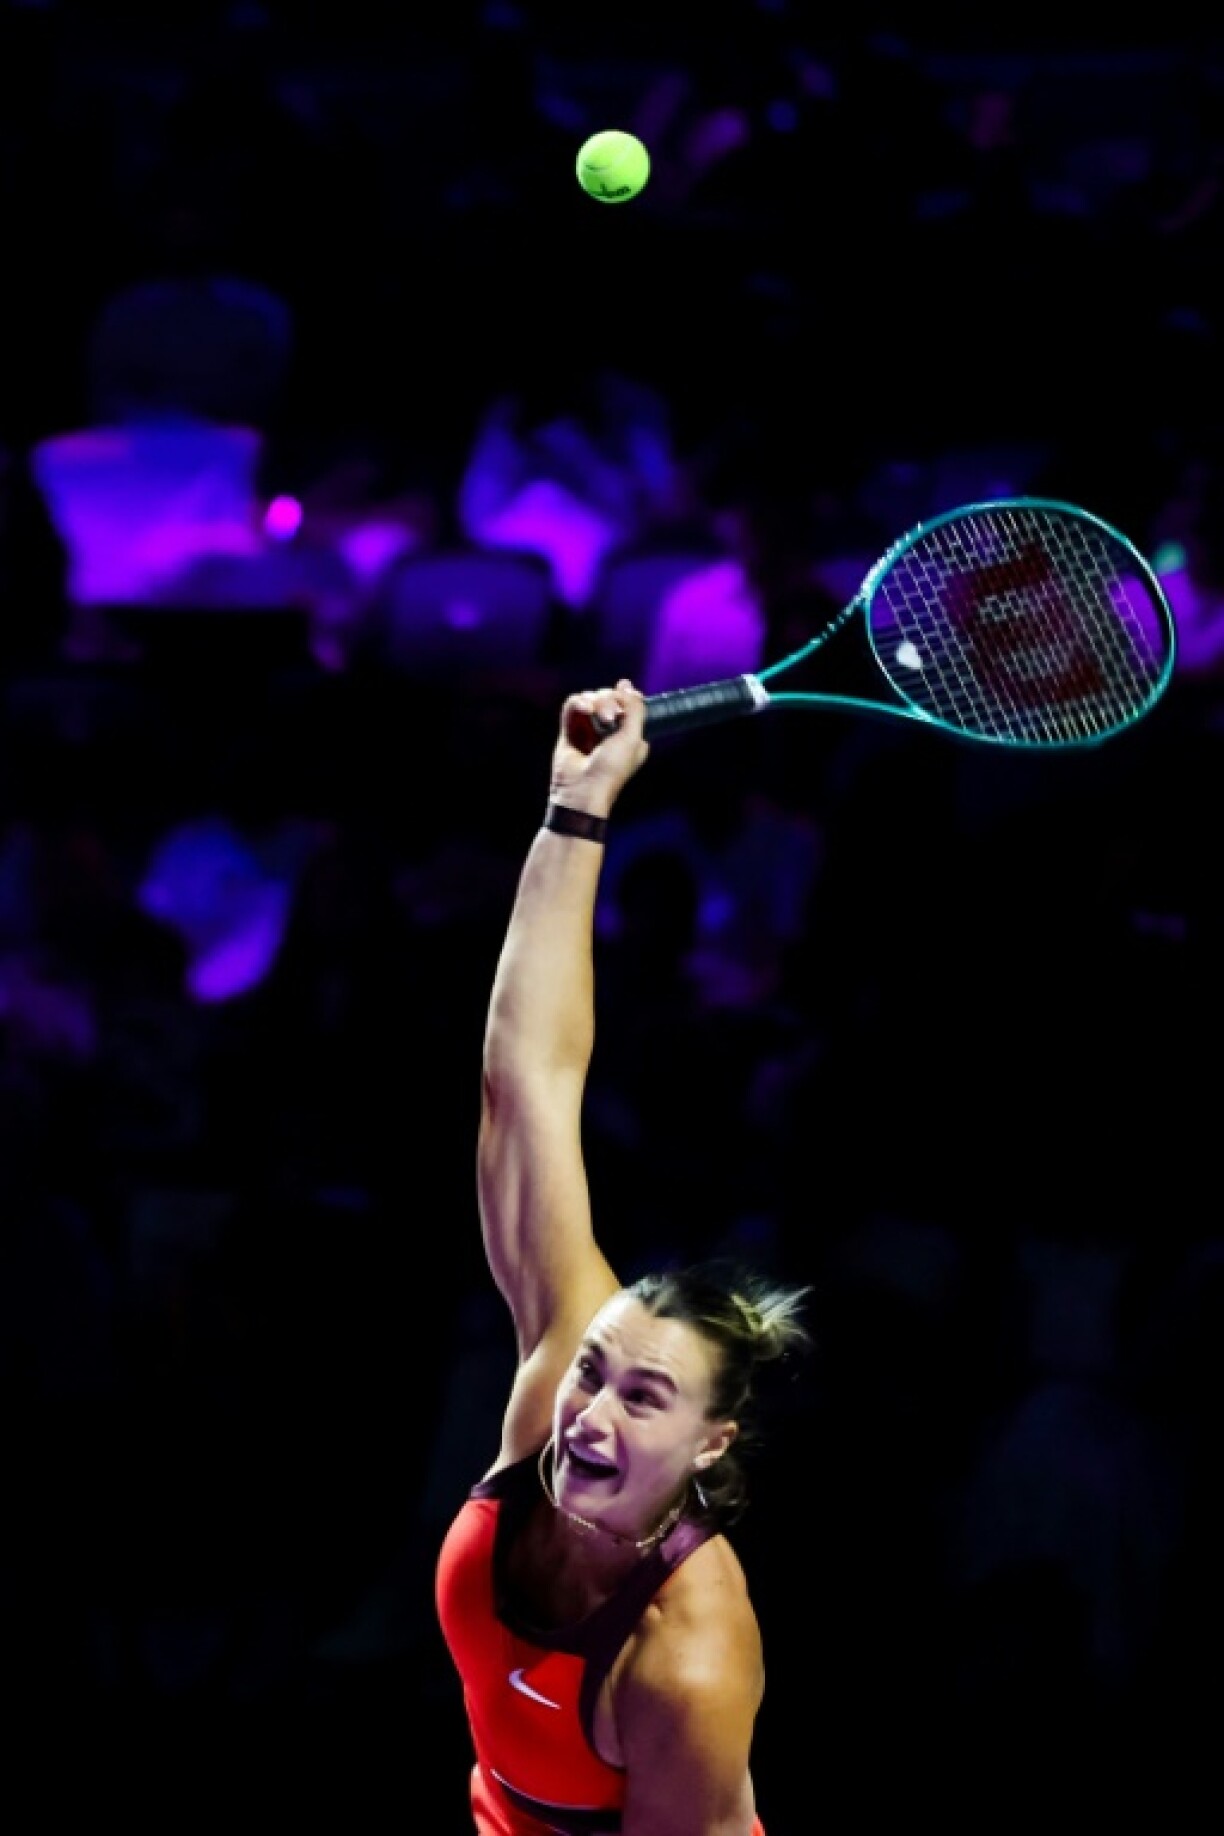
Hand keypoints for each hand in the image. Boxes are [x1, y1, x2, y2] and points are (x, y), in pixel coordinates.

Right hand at [549, 679, 648, 816]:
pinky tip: (584, 709)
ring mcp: (589, 729)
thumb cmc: (611, 769)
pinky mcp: (570, 729)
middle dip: (610, 700)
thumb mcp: (633, 738)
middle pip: (609, 697)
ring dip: (595, 702)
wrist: (582, 789)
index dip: (626, 695)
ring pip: (591, 698)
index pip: (629, 702)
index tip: (625, 694)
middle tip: (610, 717)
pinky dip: (578, 702)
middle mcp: (610, 730)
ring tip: (594, 715)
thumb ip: (635, 709)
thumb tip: (627, 685)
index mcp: (630, 734)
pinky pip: (573, 705)